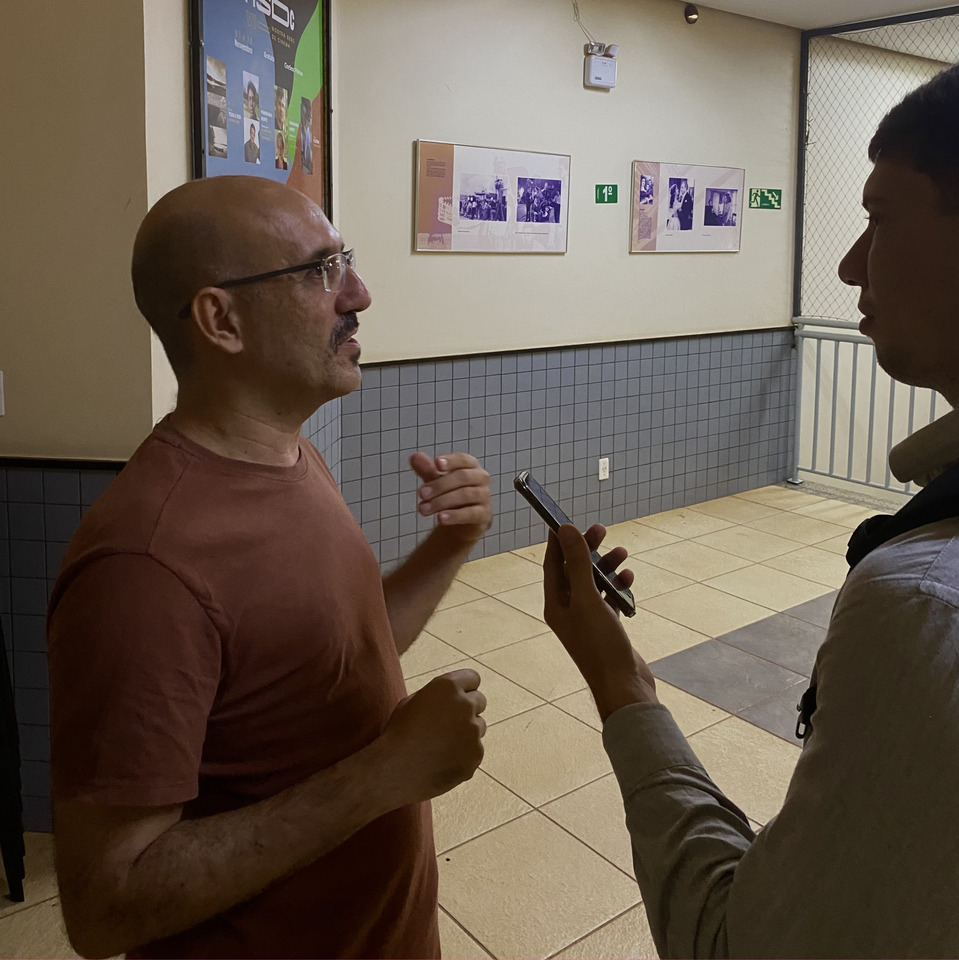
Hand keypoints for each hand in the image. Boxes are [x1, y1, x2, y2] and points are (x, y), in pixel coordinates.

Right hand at [377, 669, 486, 804]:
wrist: (397, 771)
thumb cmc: (399, 734)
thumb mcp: (411, 702)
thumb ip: (436, 696)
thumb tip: (449, 698)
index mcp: (447, 687)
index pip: (472, 677)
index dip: (466, 687)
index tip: (461, 695)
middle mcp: (465, 705)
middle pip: (480, 701)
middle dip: (469, 708)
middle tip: (451, 721)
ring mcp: (473, 730)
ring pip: (479, 727)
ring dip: (467, 732)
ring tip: (442, 744)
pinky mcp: (476, 754)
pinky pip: (474, 750)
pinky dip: (464, 754)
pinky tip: (443, 761)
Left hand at [409, 452, 491, 545]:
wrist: (461, 522)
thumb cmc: (450, 494)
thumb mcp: (435, 481)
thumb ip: (426, 469)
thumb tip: (414, 456)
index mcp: (470, 466)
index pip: (463, 459)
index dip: (451, 461)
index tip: (436, 463)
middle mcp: (481, 478)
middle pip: (463, 477)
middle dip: (440, 485)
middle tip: (421, 493)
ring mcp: (484, 496)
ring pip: (465, 495)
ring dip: (442, 502)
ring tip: (423, 509)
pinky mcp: (484, 515)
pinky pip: (470, 513)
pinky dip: (454, 516)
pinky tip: (440, 519)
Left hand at [544, 524, 657, 720]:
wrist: (624, 687)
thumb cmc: (601, 646)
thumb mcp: (588, 599)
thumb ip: (578, 564)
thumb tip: (566, 530)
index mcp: (555, 605)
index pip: (552, 565)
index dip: (558, 542)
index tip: (567, 520)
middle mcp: (568, 611)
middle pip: (574, 571)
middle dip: (587, 549)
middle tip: (601, 529)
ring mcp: (587, 620)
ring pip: (594, 582)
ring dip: (606, 566)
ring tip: (622, 552)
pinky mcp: (606, 627)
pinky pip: (610, 598)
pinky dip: (618, 586)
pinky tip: (629, 579)